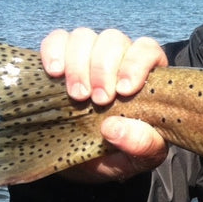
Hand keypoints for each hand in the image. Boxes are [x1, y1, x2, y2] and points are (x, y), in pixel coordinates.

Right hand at [40, 27, 169, 182]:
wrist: (80, 164)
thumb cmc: (118, 155)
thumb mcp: (137, 161)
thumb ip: (142, 146)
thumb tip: (114, 127)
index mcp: (147, 79)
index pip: (148, 50)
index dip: (136, 64)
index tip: (124, 90)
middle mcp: (119, 60)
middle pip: (113, 40)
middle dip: (103, 68)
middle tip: (98, 100)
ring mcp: (87, 57)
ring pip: (84, 37)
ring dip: (78, 63)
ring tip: (76, 96)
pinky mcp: (59, 60)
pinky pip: (56, 39)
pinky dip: (53, 51)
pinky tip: (54, 73)